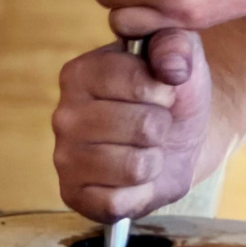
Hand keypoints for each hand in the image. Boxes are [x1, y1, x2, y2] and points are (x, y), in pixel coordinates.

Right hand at [52, 32, 212, 222]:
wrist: (177, 137)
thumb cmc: (170, 92)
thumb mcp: (181, 54)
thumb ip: (177, 44)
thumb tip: (170, 68)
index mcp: (80, 72)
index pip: (137, 83)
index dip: (163, 91)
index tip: (159, 92)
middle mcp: (64, 115)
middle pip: (142, 126)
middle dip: (162, 127)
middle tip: (154, 125)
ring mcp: (64, 158)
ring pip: (135, 166)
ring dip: (155, 160)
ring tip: (145, 148)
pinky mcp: (74, 196)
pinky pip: (120, 202)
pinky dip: (140, 193)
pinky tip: (134, 179)